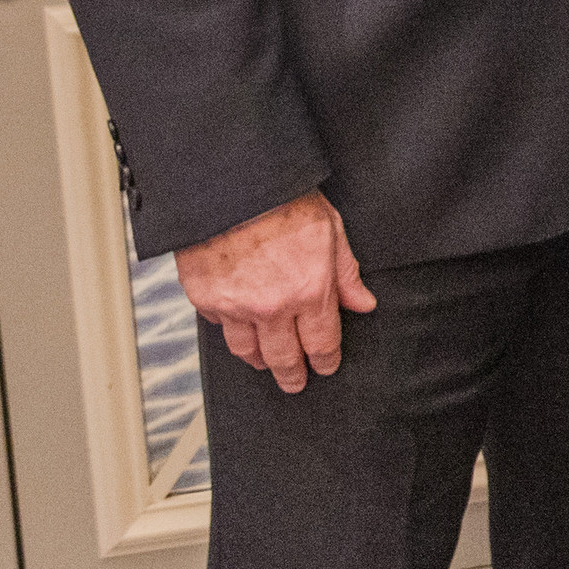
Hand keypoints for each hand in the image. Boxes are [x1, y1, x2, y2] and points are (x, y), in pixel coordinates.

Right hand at [172, 189, 376, 392]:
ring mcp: (236, 307)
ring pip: (247, 351)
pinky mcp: (205, 298)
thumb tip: (363, 302)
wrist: (233, 185)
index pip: (321, 343)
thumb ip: (346, 273)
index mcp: (310, 291)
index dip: (326, 360)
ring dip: (259, 361)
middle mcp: (273, 308)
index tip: (326, 366)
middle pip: (284, 358)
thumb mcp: (332, 230)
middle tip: (295, 383)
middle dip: (293, 374)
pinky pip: (220, 327)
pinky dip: (230, 330)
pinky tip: (237, 329)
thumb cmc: (284, 199)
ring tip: (265, 364)